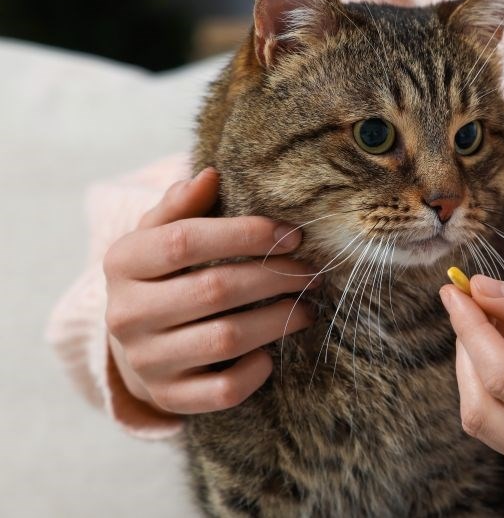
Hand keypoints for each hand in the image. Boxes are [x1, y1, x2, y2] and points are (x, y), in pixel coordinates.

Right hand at [103, 168, 319, 413]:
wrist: (136, 344)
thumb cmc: (164, 275)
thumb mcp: (160, 234)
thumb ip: (182, 205)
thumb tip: (209, 175)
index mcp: (123, 262)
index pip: (185, 241)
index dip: (246, 234)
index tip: (293, 235)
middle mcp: (126, 314)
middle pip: (215, 290)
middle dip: (275, 277)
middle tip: (312, 271)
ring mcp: (146, 361)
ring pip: (226, 339)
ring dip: (278, 319)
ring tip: (306, 305)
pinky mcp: (169, 397)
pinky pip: (224, 389)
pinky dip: (257, 370)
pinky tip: (272, 352)